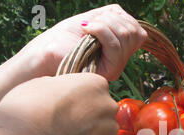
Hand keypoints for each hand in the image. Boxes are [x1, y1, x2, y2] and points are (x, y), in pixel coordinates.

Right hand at [0, 73, 118, 134]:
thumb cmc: (27, 114)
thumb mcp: (39, 86)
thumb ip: (59, 87)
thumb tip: (61, 92)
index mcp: (94, 83)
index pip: (97, 89)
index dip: (82, 100)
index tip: (68, 109)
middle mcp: (107, 105)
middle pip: (104, 112)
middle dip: (90, 119)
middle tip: (68, 128)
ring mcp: (110, 130)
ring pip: (105, 133)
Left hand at [20, 4, 146, 80]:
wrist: (45, 54)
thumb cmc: (62, 38)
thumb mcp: (91, 21)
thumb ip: (109, 16)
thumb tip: (122, 14)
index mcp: (118, 50)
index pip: (138, 32)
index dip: (122, 18)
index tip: (98, 19)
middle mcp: (120, 61)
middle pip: (134, 33)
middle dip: (112, 20)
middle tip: (90, 24)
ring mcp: (115, 68)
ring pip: (126, 37)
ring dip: (105, 24)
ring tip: (86, 27)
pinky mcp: (107, 72)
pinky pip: (116, 47)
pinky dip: (101, 30)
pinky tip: (86, 30)